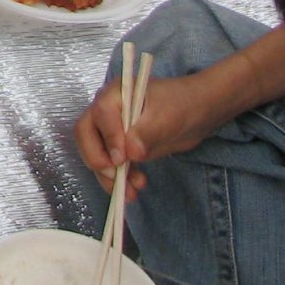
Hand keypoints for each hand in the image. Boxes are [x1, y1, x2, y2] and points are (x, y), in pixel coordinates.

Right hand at [73, 70, 226, 201]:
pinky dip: (119, 178)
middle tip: (116, 176)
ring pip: (96, 153)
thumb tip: (130, 153)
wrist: (199, 111)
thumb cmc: (183, 105)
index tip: (122, 159)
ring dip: (109, 175)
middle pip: (86, 134)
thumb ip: (147, 133)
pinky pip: (111, 164)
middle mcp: (108, 110)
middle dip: (97, 159)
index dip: (108, 138)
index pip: (100, 115)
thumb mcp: (168, 118)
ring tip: (131, 191)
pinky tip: (135, 187)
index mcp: (116, 94)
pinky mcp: (121, 146)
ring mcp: (113, 129)